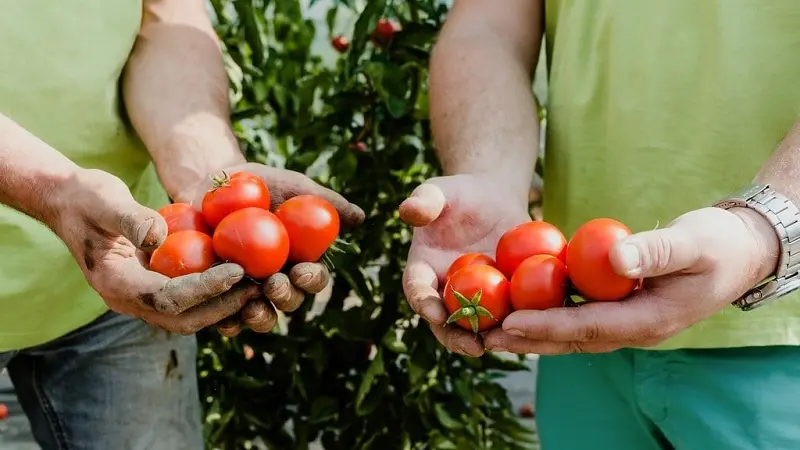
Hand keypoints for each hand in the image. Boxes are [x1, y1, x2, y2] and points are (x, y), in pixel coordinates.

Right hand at [54, 169, 259, 334]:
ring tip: (258, 286)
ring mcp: (141, 298)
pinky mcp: (154, 288)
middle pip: (182, 319)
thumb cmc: (86, 198)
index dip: (205, 288)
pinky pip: (189, 302)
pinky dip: (215, 295)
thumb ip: (130, 219)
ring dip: (223, 306)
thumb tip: (159, 236)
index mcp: (115, 284)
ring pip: (188, 316)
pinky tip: (243, 278)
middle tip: (257, 287)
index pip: (167, 297)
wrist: (70, 204)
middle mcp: (129, 300)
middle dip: (222, 307)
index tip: (238, 271)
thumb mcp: (104, 200)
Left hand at [181, 162, 365, 335]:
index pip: (314, 278)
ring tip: (251, 307)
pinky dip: (225, 320)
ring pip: (260, 315)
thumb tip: (359, 217)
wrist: (213, 184)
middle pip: (289, 300)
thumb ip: (325, 202)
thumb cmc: (262, 185)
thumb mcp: (294, 187)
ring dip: (260, 316)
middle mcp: (278, 281)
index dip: (312, 279)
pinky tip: (221, 318)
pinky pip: (223, 314)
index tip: (302, 270)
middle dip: (285, 297)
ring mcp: (248, 291)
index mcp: (301, 262)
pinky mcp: (218, 294)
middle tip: (273, 285)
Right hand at [399, 174, 530, 356]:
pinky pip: (510, 314)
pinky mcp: (502, 298)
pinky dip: (520, 323)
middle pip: (446, 322)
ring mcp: (474, 299)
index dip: (424, 303)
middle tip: (474, 347)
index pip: (417, 291)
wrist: (491, 200)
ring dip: (491, 339)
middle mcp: (445, 292)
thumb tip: (408, 210)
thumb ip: (424, 200)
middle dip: (457, 338)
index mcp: (422, 271)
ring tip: (506, 345)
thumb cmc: (458, 194)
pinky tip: (535, 327)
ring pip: (479, 327)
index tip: (435, 313)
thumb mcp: (439, 191)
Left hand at [483, 207, 779, 353]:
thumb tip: (615, 257)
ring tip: (489, 328)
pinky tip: (518, 304)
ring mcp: (626, 323)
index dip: (548, 326)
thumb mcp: (693, 242)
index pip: (590, 328)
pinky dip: (547, 313)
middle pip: (571, 339)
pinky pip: (578, 315)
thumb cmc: (718, 243)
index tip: (510, 324)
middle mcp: (633, 330)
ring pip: (571, 332)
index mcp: (650, 321)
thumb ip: (656, 251)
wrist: (738, 252)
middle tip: (483, 336)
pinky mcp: (619, 310)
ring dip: (531, 332)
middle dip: (527, 340)